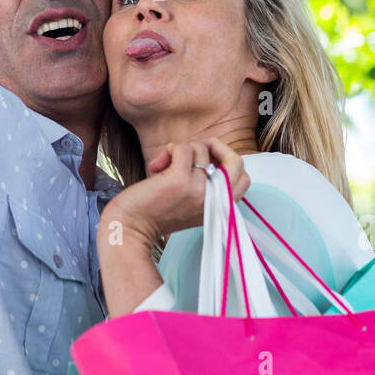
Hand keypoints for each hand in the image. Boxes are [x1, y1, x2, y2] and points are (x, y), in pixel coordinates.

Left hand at [102, 138, 250, 252]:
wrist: (130, 227)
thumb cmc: (157, 212)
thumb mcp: (193, 203)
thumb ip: (208, 184)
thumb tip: (209, 149)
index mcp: (220, 207)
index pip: (244, 178)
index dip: (228, 161)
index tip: (207, 161)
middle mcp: (214, 199)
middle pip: (236, 160)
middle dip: (216, 147)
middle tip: (194, 152)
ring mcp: (199, 189)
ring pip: (201, 148)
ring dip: (181, 149)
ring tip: (166, 166)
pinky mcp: (179, 180)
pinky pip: (182, 148)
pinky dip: (169, 150)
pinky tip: (157, 166)